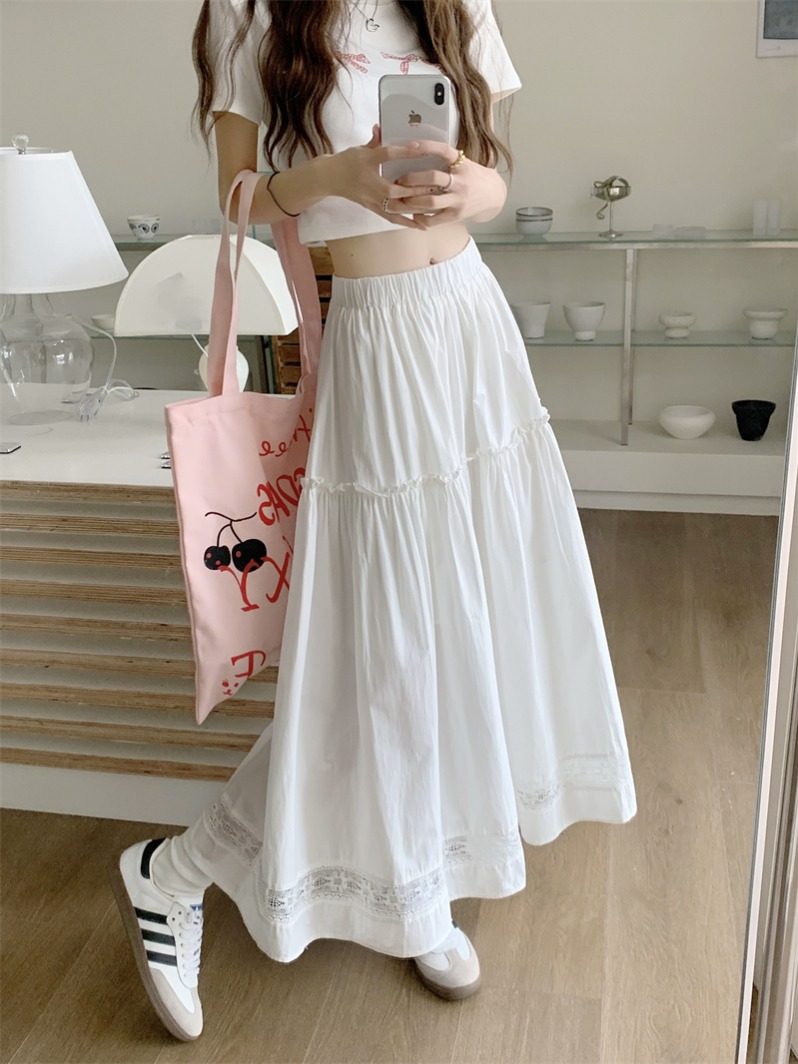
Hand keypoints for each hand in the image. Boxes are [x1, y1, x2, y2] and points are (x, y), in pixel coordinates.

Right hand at [326, 124, 434, 229]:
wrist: (329, 179)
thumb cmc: (346, 162)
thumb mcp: (361, 148)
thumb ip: (376, 139)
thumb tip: (382, 125)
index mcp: (368, 163)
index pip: (389, 155)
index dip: (405, 151)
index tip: (421, 147)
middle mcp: (371, 184)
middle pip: (398, 188)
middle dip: (418, 187)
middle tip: (437, 184)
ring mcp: (373, 199)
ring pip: (397, 207)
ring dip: (415, 207)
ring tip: (434, 206)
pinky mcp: (374, 208)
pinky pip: (393, 218)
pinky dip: (407, 222)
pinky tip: (421, 225)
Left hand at [388, 139, 507, 227]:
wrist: (493, 195)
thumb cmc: (471, 176)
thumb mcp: (463, 163)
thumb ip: (445, 159)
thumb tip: (416, 149)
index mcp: (461, 164)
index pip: (443, 150)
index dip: (426, 147)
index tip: (410, 146)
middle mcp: (461, 181)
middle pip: (433, 178)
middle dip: (412, 179)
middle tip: (398, 180)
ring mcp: (459, 200)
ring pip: (430, 201)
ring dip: (412, 201)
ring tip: (401, 199)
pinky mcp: (456, 215)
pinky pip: (434, 219)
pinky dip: (420, 218)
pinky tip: (413, 214)